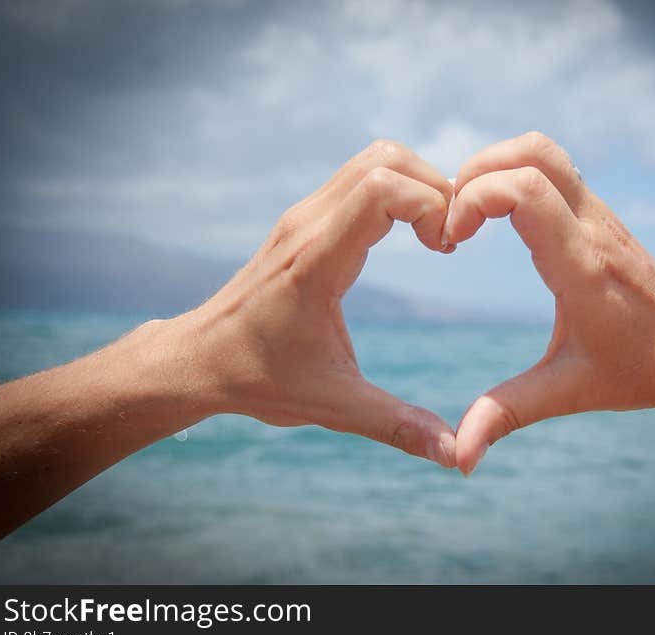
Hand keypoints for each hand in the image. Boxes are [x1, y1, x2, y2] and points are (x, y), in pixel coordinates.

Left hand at [177, 140, 457, 466]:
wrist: (199, 360)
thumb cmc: (259, 379)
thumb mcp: (333, 406)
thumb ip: (397, 426)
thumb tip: (456, 455)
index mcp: (317, 260)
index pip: (384, 187)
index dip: (432, 204)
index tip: (446, 249)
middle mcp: (308, 224)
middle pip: (386, 159)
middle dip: (435, 187)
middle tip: (448, 239)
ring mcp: (303, 216)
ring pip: (373, 159)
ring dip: (416, 184)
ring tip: (434, 234)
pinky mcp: (304, 220)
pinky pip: (359, 178)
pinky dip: (396, 190)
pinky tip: (408, 235)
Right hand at [445, 132, 654, 474]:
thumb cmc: (633, 370)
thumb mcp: (564, 392)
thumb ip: (505, 417)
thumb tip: (459, 460)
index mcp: (580, 265)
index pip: (525, 189)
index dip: (473, 199)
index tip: (451, 239)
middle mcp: (591, 226)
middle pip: (531, 151)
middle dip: (474, 172)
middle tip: (452, 218)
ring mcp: (598, 213)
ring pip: (543, 149)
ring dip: (494, 165)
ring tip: (468, 211)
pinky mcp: (598, 213)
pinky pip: (553, 166)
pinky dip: (513, 172)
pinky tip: (496, 214)